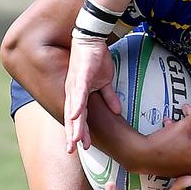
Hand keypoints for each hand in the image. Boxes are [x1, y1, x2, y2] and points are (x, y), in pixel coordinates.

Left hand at [64, 36, 120, 151]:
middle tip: (72, 149)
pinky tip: (77, 115)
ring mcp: (76, 85)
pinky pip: (79, 93)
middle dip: (73, 134)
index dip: (81, 132)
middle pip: (73, 117)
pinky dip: (78, 105)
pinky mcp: (81, 76)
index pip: (80, 117)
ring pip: (74, 109)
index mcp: (80, 95)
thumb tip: (118, 111)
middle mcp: (74, 92)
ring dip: (74, 124)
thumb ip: (110, 97)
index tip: (83, 147)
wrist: (91, 39)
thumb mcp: (106, 81)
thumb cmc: (95, 59)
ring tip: (75, 139)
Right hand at [131, 104, 190, 175]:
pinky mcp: (176, 169)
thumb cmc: (162, 144)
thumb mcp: (185, 125)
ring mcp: (187, 169)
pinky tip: (168, 131)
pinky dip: (177, 140)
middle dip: (190, 124)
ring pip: (189, 143)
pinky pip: (182, 151)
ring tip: (172, 122)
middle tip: (183, 115)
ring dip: (182, 130)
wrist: (141, 155)